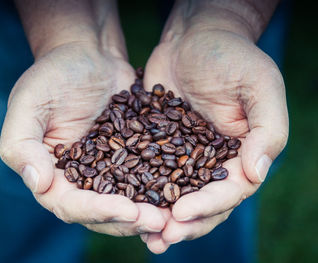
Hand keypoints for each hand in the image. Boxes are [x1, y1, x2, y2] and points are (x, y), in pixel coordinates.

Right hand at [0, 42, 164, 235]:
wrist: (89, 55)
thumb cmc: (55, 74)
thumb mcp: (29, 102)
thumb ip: (22, 144)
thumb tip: (38, 183)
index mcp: (53, 173)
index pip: (71, 204)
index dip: (97, 211)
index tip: (127, 210)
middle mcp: (80, 178)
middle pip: (103, 211)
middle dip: (130, 220)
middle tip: (159, 222)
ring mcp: (108, 169)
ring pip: (128, 201)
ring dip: (149, 211)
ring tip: (174, 215)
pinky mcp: (131, 156)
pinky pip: (147, 177)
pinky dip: (162, 188)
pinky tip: (183, 192)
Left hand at [141, 12, 287, 252]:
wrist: (194, 37)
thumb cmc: (232, 57)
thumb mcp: (260, 86)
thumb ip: (267, 131)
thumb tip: (256, 174)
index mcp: (241, 153)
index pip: (230, 191)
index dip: (208, 206)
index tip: (182, 213)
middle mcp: (213, 161)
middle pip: (202, 202)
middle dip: (183, 223)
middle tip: (160, 237)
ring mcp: (185, 156)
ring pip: (175, 195)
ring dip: (160, 218)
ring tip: (143, 235)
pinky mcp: (160, 146)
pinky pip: (150, 173)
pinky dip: (141, 192)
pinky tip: (125, 205)